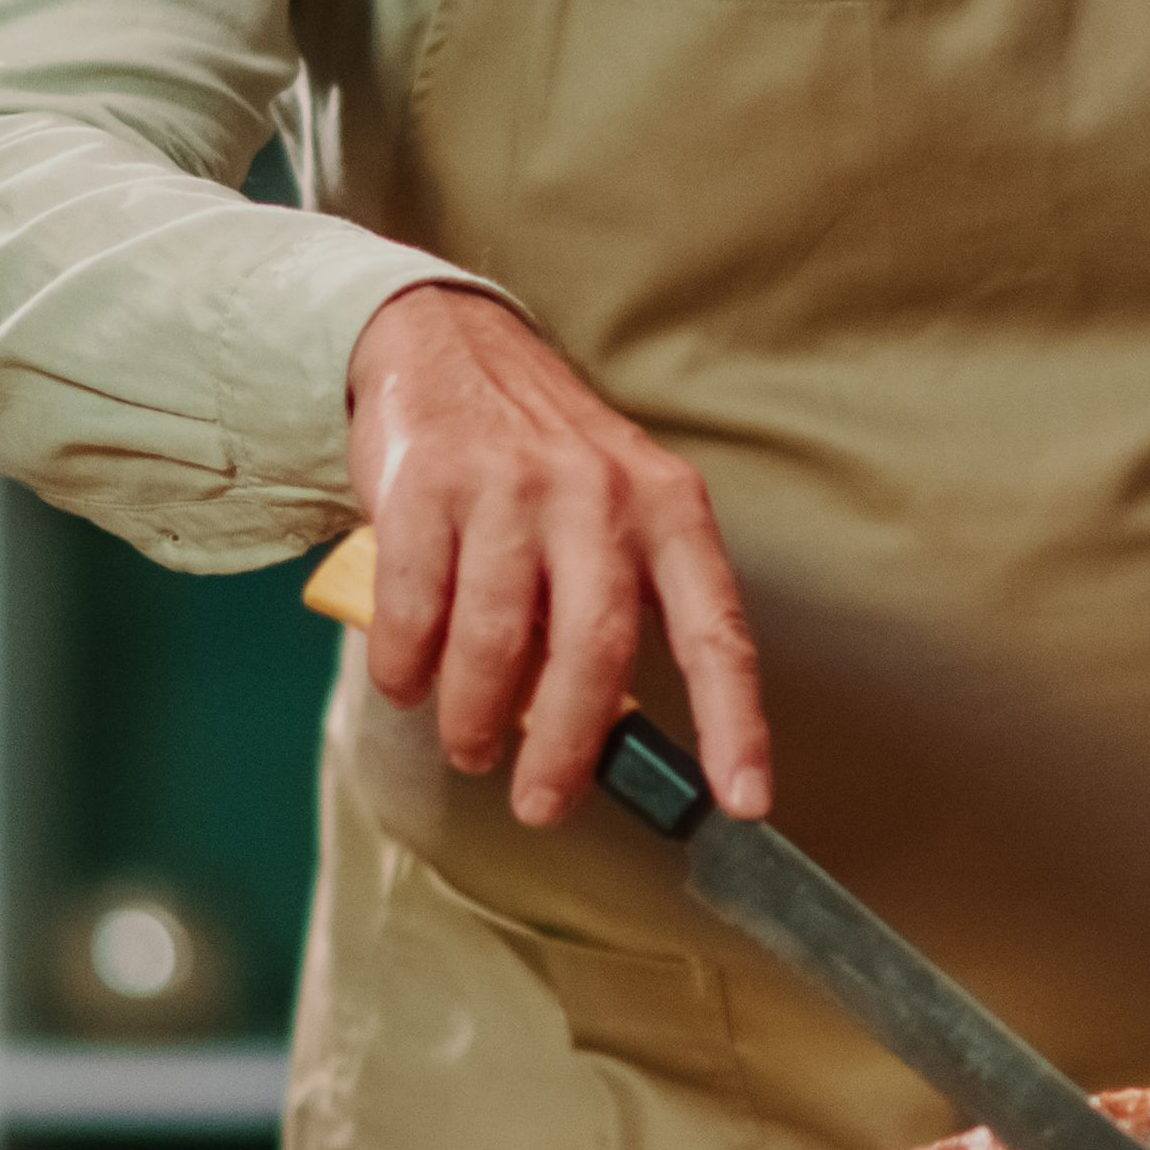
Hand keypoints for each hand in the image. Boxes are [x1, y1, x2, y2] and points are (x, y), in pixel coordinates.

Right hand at [343, 285, 770, 828]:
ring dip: (474, 718)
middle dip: (565, 749)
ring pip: (494, 640)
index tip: (743, 801)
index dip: (735, 723)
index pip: (716, 630)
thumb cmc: (544, 462)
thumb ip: (621, 609)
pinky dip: (405, 667)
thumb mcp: (614, 512)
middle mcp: (598, 493)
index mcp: (669, 508)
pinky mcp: (426, 482)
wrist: (448, 344)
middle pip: (594, 651)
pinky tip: (408, 685)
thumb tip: (605, 743)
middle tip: (542, 805)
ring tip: (468, 748)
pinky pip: (414, 608)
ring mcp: (509, 484)